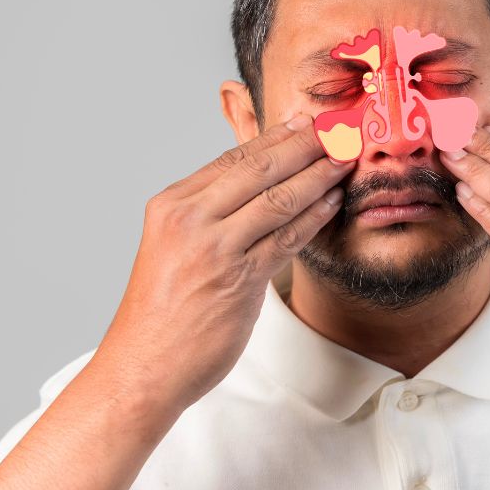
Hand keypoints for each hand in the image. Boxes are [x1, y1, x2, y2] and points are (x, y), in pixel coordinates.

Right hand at [93, 113, 355, 412]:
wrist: (143, 366)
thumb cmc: (161, 311)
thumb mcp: (172, 246)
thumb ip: (208, 214)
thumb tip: (255, 184)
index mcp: (171, 205)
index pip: (233, 158)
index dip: (276, 137)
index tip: (306, 123)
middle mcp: (190, 220)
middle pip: (260, 169)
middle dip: (306, 146)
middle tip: (338, 130)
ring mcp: (215, 249)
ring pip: (279, 199)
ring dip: (319, 176)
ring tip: (345, 160)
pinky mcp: (239, 280)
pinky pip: (287, 238)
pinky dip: (315, 216)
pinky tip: (333, 203)